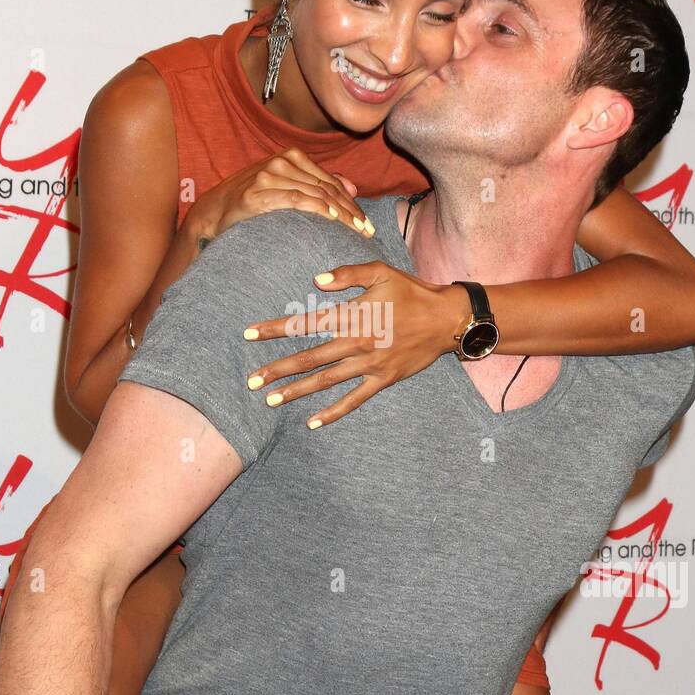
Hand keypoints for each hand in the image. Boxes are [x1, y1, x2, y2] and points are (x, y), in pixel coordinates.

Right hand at [187, 148, 374, 244]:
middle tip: (367, 231)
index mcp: (292, 156)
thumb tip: (352, 187)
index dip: (352, 203)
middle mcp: (282, 161)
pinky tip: (332, 219)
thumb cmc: (252, 200)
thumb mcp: (286, 186)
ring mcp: (269, 175)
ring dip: (340, 214)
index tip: (366, 223)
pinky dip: (317, 209)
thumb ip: (317, 184)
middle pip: (327, 188)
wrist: (214, 210)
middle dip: (350, 211)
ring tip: (355, 231)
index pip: (331, 182)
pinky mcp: (258, 193)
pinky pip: (295, 199)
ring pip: (316, 193)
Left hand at [242, 262, 471, 426]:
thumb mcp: (381, 272)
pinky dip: (333, 412)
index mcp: (352, 315)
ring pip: (325, 381)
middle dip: (277, 369)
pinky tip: (312, 422)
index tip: (249, 334)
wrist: (446, 318)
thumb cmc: (412, 292)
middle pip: (309, 358)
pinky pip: (353, 400)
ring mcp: (369, 364)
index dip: (275, 329)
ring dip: (297, 391)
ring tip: (270, 400)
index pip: (305, 323)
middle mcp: (356, 342)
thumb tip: (315, 280)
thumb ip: (347, 274)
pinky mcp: (382, 379)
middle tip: (251, 380)